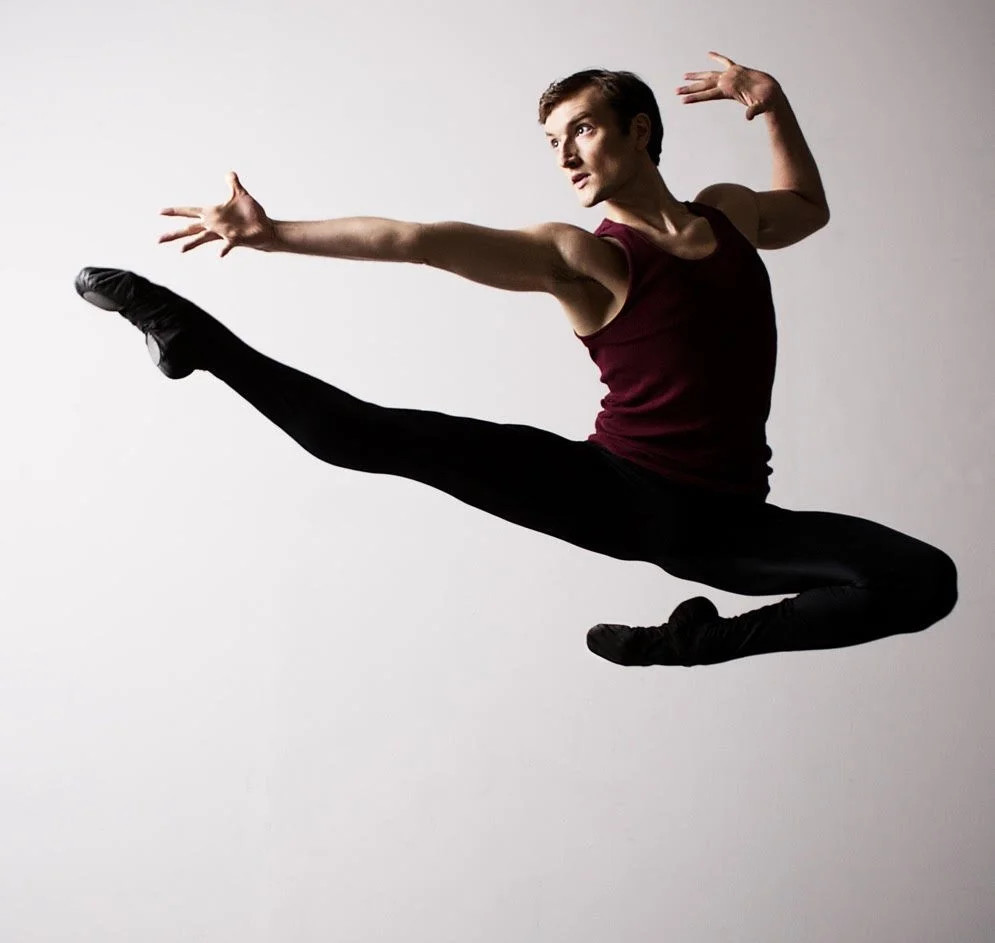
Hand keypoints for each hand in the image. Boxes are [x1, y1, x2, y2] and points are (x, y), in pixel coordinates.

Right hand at [158, 172, 276, 256]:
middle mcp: (214, 225)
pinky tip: (218, 255)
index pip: (190, 211)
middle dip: (174, 233)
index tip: (160, 211)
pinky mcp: (234, 239)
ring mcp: (223, 233)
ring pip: (202, 238)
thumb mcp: (240, 194)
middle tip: (158, 239)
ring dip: (192, 243)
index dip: (176, 211)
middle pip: (190, 228)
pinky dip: (223, 249)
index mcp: (213, 213)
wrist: (265, 227)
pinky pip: (227, 245)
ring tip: (180, 250)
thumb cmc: (251, 213)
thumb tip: (229, 173)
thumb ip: (233, 183)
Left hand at [676, 52, 782, 120]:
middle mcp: (726, 84)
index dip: (695, 97)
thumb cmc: (766, 102)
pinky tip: (709, 54)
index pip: (708, 95)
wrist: (772, 95)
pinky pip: (725, 62)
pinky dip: (717, 58)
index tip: (683, 101)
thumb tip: (748, 117)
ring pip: (710, 75)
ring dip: (697, 76)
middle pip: (704, 86)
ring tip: (684, 76)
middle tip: (675, 91)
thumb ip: (753, 111)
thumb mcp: (759, 106)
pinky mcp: (738, 70)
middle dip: (689, 88)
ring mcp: (731, 77)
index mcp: (728, 92)